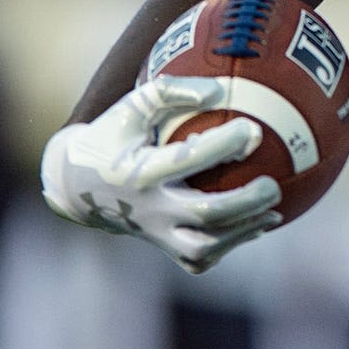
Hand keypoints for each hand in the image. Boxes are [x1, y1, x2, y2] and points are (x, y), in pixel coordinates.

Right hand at [40, 76, 282, 273]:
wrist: (75, 186)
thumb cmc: (114, 135)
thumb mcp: (132, 106)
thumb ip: (170, 91)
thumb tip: (218, 91)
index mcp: (139, 171)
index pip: (187, 160)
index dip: (224, 144)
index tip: (254, 129)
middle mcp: (148, 207)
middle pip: (203, 213)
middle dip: (244, 201)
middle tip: (272, 185)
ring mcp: (153, 231)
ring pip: (203, 246)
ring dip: (242, 231)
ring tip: (273, 213)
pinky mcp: (160, 245)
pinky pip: (198, 258)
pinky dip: (230, 245)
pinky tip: (258, 226)